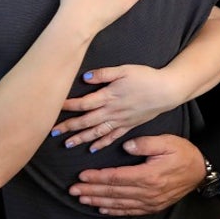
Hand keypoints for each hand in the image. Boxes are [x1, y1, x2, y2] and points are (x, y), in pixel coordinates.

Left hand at [52, 64, 174, 150]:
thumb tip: (85, 77)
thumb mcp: (124, 69)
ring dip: (80, 138)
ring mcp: (120, 121)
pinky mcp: (128, 126)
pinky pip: (112, 137)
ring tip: (66, 144)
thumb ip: (104, 74)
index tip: (53, 107)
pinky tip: (91, 149)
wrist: (167, 90)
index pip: (83, 103)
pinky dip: (101, 143)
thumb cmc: (146, 77)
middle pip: (86, 121)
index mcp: (109, 96)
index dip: (67, 106)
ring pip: (96, 132)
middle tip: (51, 132)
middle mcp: (112, 111)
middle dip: (68, 127)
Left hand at [68, 134, 205, 214]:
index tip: (81, 176)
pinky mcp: (153, 207)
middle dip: (91, 190)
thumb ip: (145, 144)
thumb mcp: (166, 142)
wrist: (200, 171)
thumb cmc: (182, 153)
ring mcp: (150, 202)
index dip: (97, 177)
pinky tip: (101, 208)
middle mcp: (147, 192)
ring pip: (119, 203)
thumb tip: (126, 147)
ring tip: (82, 199)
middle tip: (73, 190)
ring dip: (98, 201)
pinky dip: (114, 210)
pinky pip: (130, 210)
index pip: (116, 178)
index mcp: (149, 176)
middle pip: (113, 192)